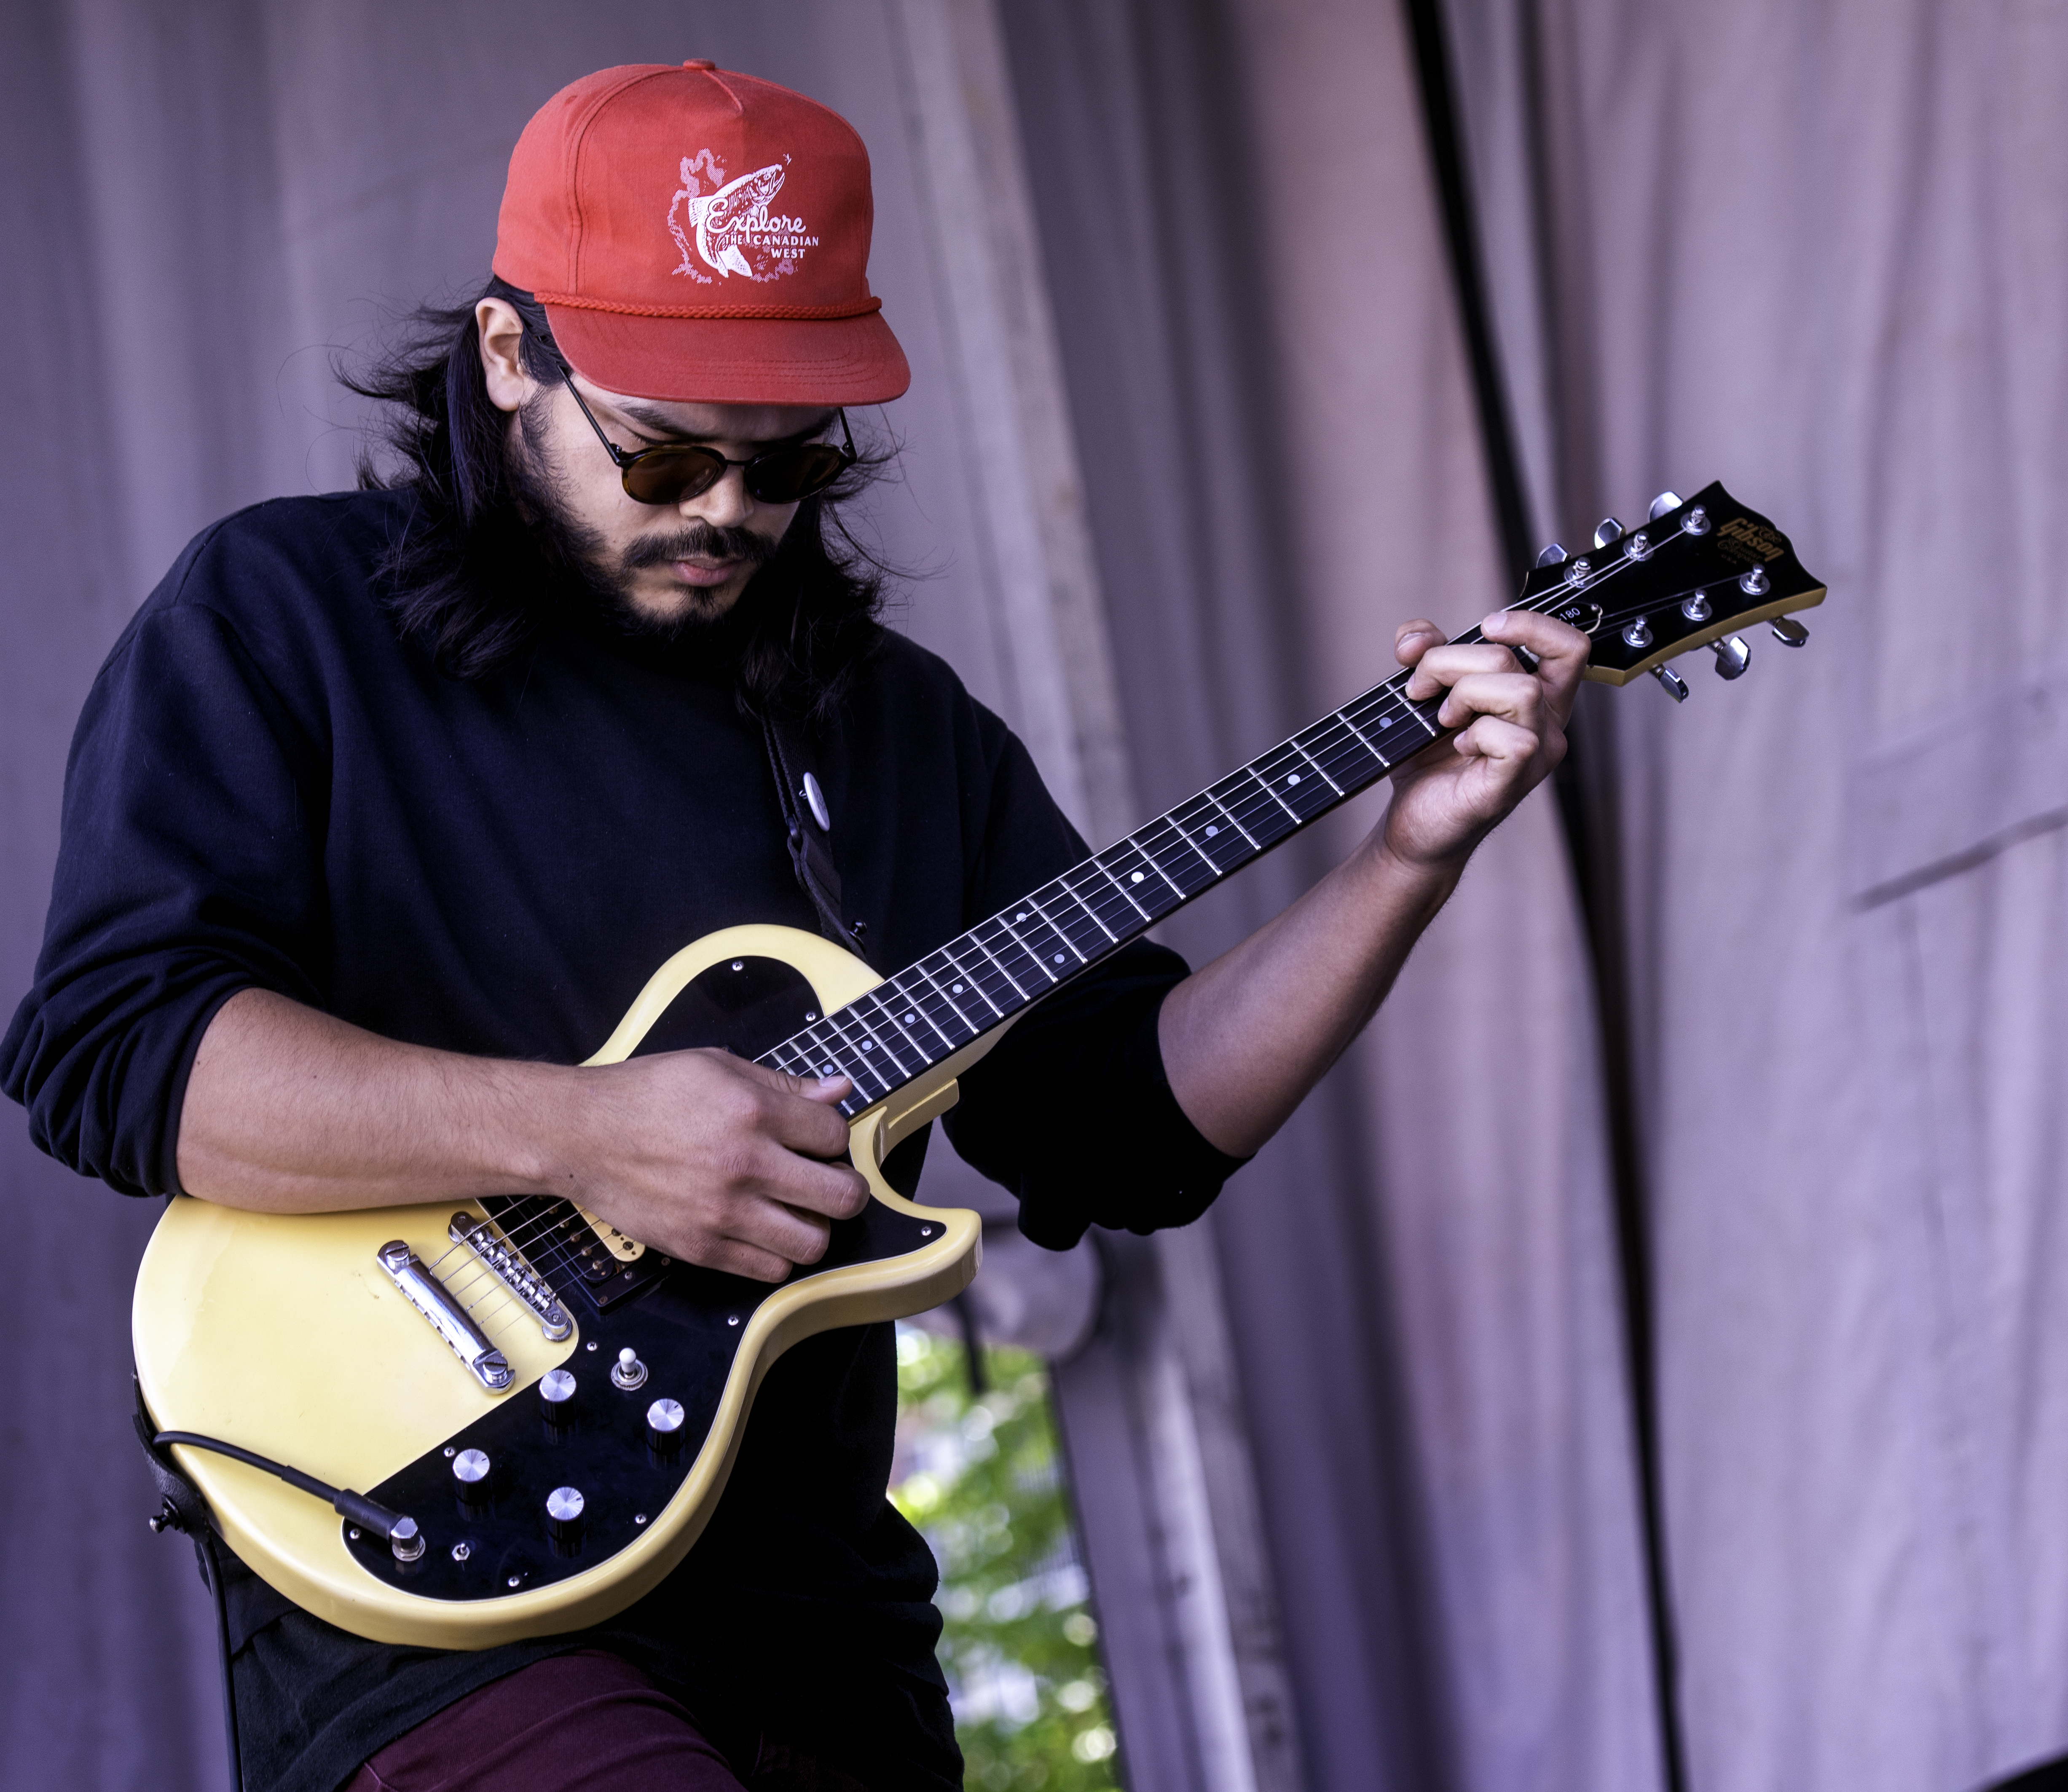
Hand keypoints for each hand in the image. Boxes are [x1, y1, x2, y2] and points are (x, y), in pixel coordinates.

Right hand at [558, 1050, 867, 1281]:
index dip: (835, 1138)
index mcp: (752, 1111)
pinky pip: (769, 1270)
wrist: (580, 1135)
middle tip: (832, 1182)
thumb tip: (838, 1090)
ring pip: (812, 1243)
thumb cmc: (644, 1095)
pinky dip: (777, 1255)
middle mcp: (744, 1164)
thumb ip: (783, 1082)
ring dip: (815, 1226)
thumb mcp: (716, 1066)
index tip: (820, 1141)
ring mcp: (723, 1212)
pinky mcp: (701, 1247)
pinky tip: (765, 1230)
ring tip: (797, 1210)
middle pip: (841, 1197)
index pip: (835, 1135)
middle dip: (847, 1189)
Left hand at [1377, 609, 1588, 872]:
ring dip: (1463, 693)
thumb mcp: (1423, 691)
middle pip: (1514, 659)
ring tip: (1442, 718)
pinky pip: (1511, 737)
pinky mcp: (1515, 781)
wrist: (1413, 821)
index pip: (1570, 646)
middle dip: (1450, 661)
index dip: (1531, 624)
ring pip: (1520, 690)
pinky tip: (1459, 747)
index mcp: (1536, 697)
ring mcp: (1537, 755)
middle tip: (1421, 688)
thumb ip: (1424, 652)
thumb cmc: (1427, 760)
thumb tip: (1417, 640)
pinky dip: (1474, 734)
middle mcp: (1547, 724)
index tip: (1485, 628)